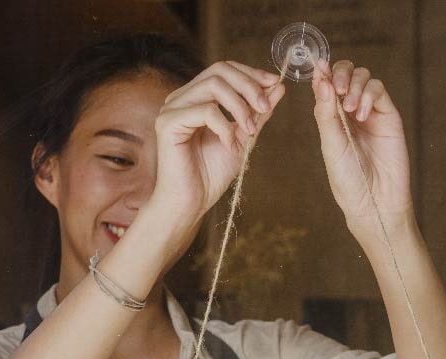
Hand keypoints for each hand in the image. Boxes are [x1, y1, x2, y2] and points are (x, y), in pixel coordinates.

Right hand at [146, 61, 285, 227]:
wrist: (192, 202)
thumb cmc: (212, 173)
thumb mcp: (244, 137)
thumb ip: (258, 112)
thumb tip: (278, 85)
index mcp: (196, 97)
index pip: (223, 69)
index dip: (250, 73)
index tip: (274, 83)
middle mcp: (181, 98)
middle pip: (219, 70)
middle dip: (249, 86)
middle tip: (265, 109)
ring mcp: (172, 108)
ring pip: (213, 86)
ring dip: (240, 107)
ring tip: (250, 131)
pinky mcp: (167, 123)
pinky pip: (205, 110)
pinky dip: (224, 126)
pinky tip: (230, 145)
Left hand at [311, 59, 414, 239]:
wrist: (374, 200)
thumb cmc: (347, 178)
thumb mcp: (330, 143)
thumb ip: (325, 111)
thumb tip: (319, 78)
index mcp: (331, 117)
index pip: (326, 83)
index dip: (323, 72)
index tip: (318, 66)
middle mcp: (350, 111)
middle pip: (346, 73)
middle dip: (340, 74)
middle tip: (337, 88)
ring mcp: (371, 112)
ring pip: (364, 77)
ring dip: (354, 85)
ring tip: (349, 108)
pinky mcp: (389, 115)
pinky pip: (379, 90)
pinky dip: (368, 95)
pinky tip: (361, 114)